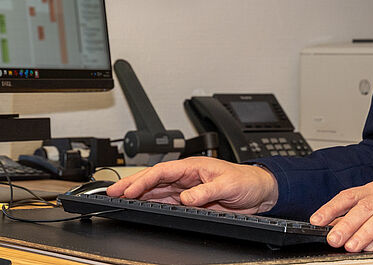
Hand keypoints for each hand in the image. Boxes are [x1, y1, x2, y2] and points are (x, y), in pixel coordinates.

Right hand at [104, 157, 278, 213]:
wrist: (259, 191)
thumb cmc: (246, 181)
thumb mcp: (228, 185)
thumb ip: (206, 192)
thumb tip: (185, 198)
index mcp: (193, 166)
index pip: (162, 171)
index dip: (143, 180)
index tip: (129, 189)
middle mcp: (187, 176)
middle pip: (154, 179)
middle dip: (132, 184)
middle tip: (113, 192)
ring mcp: (187, 188)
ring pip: (157, 190)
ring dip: (139, 194)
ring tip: (120, 198)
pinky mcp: (191, 200)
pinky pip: (166, 201)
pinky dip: (151, 203)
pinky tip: (141, 206)